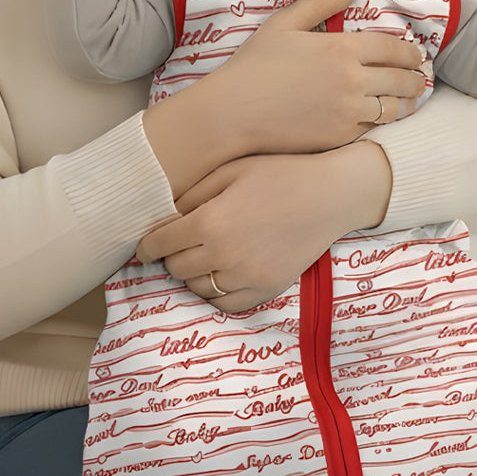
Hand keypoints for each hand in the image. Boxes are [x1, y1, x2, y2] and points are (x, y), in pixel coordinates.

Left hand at [136, 144, 390, 312]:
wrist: (330, 194)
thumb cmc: (279, 173)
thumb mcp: (231, 171)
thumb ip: (192, 194)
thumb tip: (163, 217)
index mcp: (209, 222)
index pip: (158, 245)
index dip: (147, 246)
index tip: (146, 247)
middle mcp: (223, 255)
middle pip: (176, 270)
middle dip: (172, 257)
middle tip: (181, 246)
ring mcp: (246, 277)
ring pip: (198, 289)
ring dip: (195, 275)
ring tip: (204, 258)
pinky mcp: (266, 289)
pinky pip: (226, 304)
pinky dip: (218, 293)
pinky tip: (223, 275)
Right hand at [203, 0, 428, 155]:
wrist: (234, 112)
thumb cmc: (255, 65)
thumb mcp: (285, 22)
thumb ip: (323, 1)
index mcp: (342, 49)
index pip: (393, 49)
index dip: (410, 52)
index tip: (416, 55)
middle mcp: (352, 81)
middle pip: (401, 79)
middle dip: (415, 78)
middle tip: (419, 78)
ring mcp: (348, 112)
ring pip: (393, 108)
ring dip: (407, 103)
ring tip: (410, 100)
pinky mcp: (339, 137)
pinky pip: (372, 128)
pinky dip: (382, 121)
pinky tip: (383, 117)